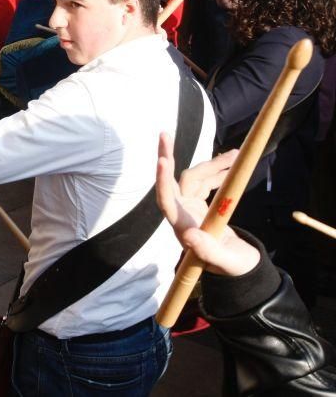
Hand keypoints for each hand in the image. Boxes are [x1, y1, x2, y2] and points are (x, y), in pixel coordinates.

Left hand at [155, 133, 258, 275]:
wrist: (238, 266)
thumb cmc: (231, 266)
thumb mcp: (224, 261)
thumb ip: (207, 250)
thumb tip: (188, 235)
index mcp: (182, 226)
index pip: (166, 200)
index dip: (163, 180)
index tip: (162, 161)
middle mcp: (181, 213)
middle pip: (171, 180)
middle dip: (168, 156)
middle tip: (164, 134)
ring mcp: (189, 206)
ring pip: (194, 177)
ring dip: (214, 165)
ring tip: (237, 156)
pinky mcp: (199, 203)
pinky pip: (206, 181)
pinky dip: (219, 171)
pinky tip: (232, 165)